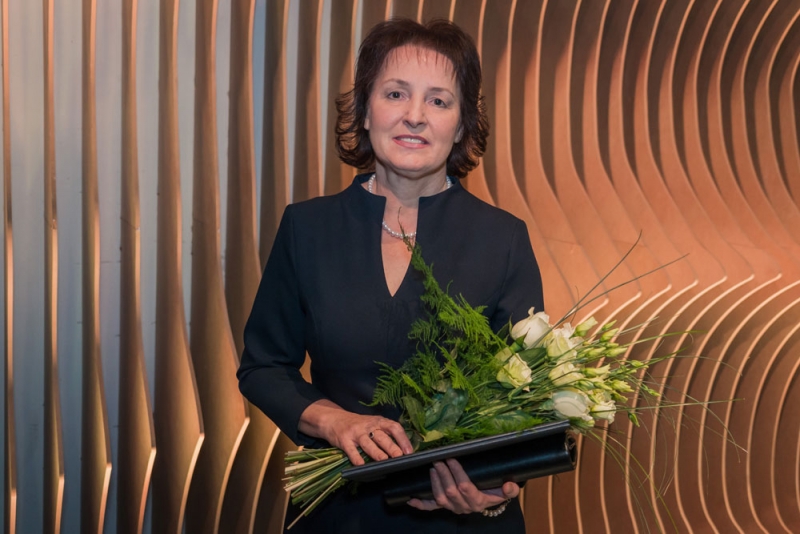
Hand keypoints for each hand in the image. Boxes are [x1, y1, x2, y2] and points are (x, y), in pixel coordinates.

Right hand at [298, 399, 412, 464]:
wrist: (333, 419)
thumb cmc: (358, 425)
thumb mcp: (372, 424)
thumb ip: (385, 434)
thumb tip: (402, 450)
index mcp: (378, 421)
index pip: (394, 427)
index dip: (402, 439)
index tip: (409, 451)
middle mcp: (368, 426)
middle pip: (382, 436)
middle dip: (391, 446)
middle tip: (399, 456)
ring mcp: (355, 432)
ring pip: (368, 442)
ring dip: (376, 452)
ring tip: (384, 460)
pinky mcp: (344, 440)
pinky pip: (351, 450)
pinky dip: (356, 457)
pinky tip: (361, 464)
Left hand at [407, 458, 518, 513]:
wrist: (489, 503)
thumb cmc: (495, 492)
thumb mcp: (505, 491)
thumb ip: (510, 489)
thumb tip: (509, 485)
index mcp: (477, 501)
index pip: (465, 487)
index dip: (457, 473)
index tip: (452, 458)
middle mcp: (463, 506)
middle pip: (450, 492)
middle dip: (443, 474)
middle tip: (438, 459)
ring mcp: (452, 508)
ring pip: (440, 498)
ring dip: (435, 483)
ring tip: (432, 468)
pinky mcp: (444, 507)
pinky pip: (431, 508)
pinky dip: (421, 505)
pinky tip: (411, 500)